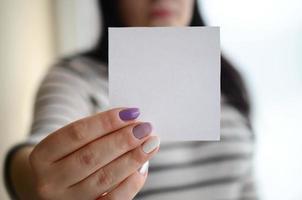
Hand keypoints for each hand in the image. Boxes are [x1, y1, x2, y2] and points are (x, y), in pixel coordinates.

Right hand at [29, 107, 159, 199]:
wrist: (50, 187)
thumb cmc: (66, 157)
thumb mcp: (69, 143)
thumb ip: (95, 133)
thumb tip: (132, 123)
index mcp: (42, 155)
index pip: (77, 133)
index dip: (106, 122)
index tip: (132, 112)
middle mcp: (49, 181)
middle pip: (91, 156)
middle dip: (123, 140)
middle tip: (145, 128)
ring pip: (104, 178)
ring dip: (132, 158)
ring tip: (150, 144)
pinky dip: (131, 183)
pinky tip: (142, 167)